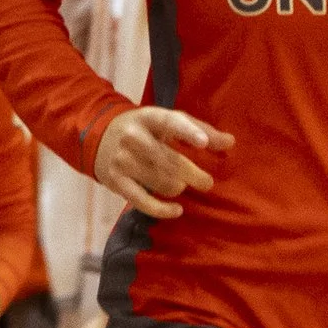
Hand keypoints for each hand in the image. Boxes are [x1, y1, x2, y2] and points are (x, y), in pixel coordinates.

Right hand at [93, 107, 232, 220]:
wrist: (97, 136)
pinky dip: (162, 209)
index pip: (169, 123)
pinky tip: (177, 210)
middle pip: (168, 160)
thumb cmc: (144, 128)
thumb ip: (199, 129)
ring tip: (181, 185)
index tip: (204, 143)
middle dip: (192, 174)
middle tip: (207, 182)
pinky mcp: (116, 181)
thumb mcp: (166, 121)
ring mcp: (122, 160)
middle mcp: (132, 137)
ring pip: (160, 181)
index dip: (187, 132)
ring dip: (177, 187)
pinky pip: (142, 201)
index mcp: (148, 117)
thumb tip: (230, 142)